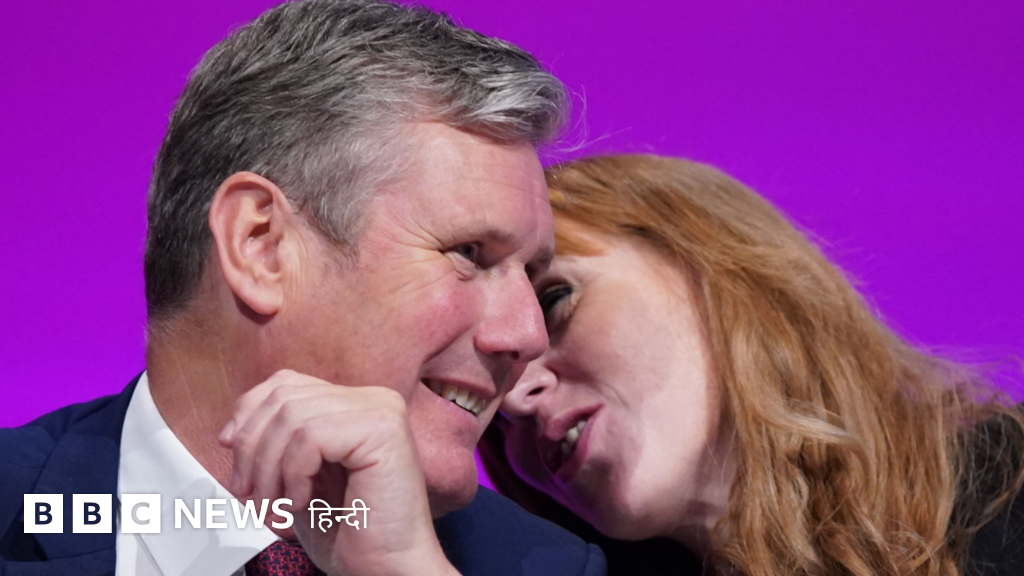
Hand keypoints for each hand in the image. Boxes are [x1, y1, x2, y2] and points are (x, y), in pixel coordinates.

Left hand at [219, 369, 459, 575]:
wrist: (388, 570)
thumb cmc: (350, 534)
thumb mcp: (298, 479)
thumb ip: (275, 445)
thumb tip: (232, 430)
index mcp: (356, 404)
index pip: (286, 384)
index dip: (250, 417)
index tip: (234, 457)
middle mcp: (373, 399)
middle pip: (284, 398)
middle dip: (253, 451)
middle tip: (250, 496)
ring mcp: (382, 411)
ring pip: (292, 417)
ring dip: (269, 470)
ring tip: (275, 507)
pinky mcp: (383, 431)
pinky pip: (311, 437)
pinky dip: (293, 474)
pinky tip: (301, 502)